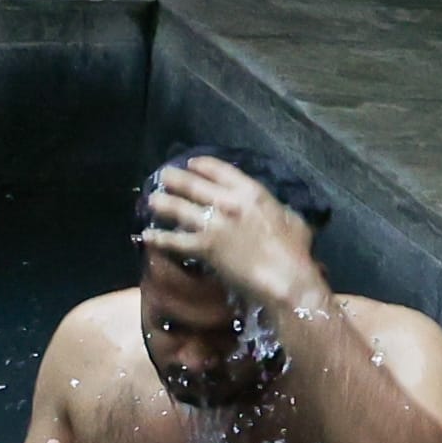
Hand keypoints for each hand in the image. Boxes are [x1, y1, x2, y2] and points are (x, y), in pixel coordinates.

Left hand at [139, 156, 324, 311]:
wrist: (285, 278)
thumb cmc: (295, 251)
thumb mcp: (291, 218)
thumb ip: (273, 208)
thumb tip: (269, 209)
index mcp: (251, 193)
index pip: (220, 170)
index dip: (202, 165)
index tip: (192, 164)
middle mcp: (227, 203)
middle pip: (194, 185)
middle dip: (176, 179)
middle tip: (163, 175)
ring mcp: (213, 225)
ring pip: (179, 209)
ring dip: (163, 203)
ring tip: (152, 200)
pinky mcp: (203, 248)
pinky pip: (174, 241)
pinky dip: (158, 238)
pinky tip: (146, 235)